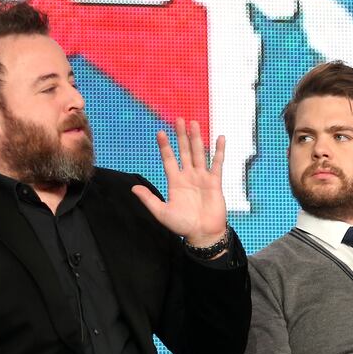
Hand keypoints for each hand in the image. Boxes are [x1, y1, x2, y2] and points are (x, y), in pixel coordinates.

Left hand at [131, 118, 226, 246]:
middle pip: (184, 151)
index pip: (169, 159)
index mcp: (175, 182)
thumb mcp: (161, 212)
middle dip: (181, 136)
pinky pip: (217, 163)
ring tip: (194, 123)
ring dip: (196, 138)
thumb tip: (133, 188)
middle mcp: (188, 176)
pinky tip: (220, 138)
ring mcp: (202, 178)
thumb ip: (149, 199)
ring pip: (199, 153)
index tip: (160, 133)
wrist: (203, 234)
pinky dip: (219, 151)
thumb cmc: (182, 225)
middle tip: (179, 119)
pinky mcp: (215, 182)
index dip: (165, 147)